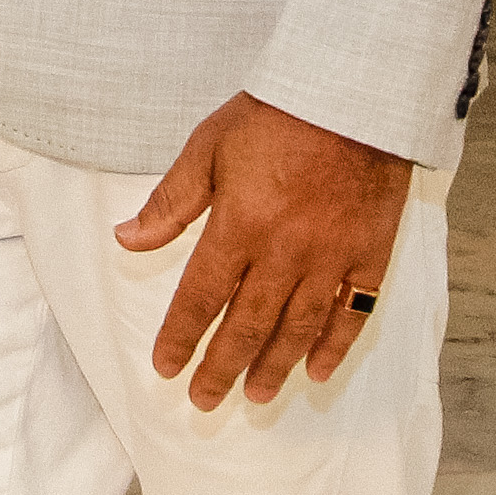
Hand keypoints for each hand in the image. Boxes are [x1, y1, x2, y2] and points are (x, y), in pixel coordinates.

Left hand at [115, 94, 410, 407]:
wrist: (353, 93)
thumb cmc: (275, 114)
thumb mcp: (208, 147)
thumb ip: (170, 202)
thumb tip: (126, 239)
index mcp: (239, 224)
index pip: (201, 297)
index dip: (181, 337)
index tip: (166, 367)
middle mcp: (285, 251)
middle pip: (247, 324)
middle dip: (221, 367)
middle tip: (204, 401)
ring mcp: (330, 256)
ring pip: (298, 328)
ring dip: (273, 366)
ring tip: (255, 394)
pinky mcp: (369, 254)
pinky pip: (353, 313)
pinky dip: (334, 346)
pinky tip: (316, 371)